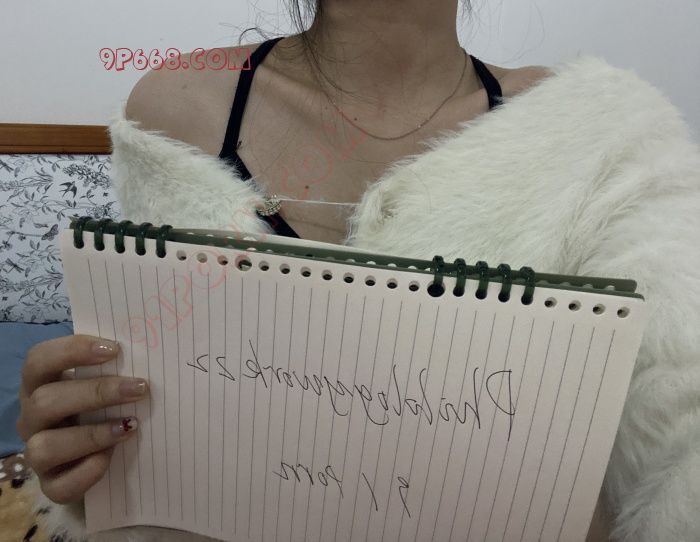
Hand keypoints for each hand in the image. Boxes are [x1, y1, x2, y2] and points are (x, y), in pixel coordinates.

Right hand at [16, 334, 148, 503]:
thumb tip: (151, 355)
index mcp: (41, 385)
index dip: (72, 351)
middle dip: (96, 393)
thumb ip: (116, 370)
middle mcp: (32, 419)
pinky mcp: (51, 486)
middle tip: (139, 388)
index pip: (39, 360)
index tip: (114, 350)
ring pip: (44, 447)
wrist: (107, 460)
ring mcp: (37, 455)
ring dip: (91, 435)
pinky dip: (89, 471)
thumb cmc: (107, 409)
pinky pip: (60, 485)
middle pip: (45, 401)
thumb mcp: (105, 386)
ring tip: (130, 426)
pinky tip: (112, 458)